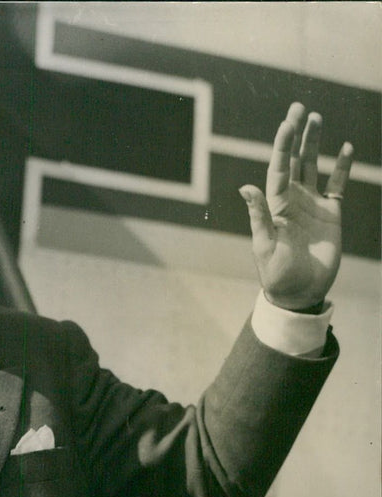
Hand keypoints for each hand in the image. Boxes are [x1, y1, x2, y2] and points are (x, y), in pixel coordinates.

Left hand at [240, 103, 353, 309]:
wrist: (300, 294)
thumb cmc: (277, 275)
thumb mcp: (265, 246)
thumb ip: (259, 216)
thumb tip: (246, 187)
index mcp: (276, 206)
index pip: (278, 169)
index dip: (282, 146)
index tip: (287, 123)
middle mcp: (293, 200)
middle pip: (294, 160)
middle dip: (296, 135)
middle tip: (298, 107)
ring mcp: (312, 205)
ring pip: (313, 166)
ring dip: (314, 144)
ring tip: (316, 118)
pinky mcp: (330, 214)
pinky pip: (337, 184)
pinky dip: (342, 167)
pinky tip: (345, 148)